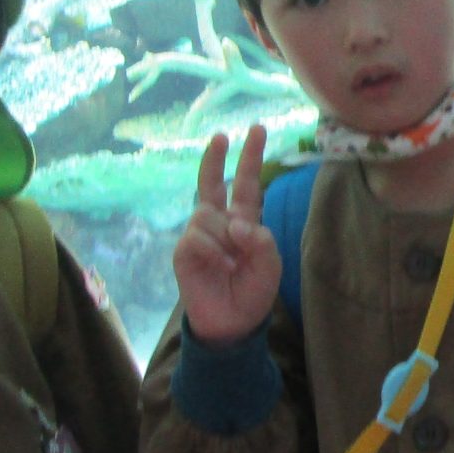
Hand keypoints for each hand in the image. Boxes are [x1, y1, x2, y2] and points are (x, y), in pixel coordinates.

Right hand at [174, 126, 281, 344]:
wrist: (232, 322)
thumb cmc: (252, 292)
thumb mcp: (270, 264)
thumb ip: (261, 239)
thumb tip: (234, 223)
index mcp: (244, 222)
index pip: (247, 184)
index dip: (251, 158)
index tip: (257, 130)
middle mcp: (219, 223)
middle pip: (214, 183)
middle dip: (217, 158)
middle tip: (221, 135)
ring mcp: (198, 234)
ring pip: (210, 216)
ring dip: (226, 239)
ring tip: (233, 265)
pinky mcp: (183, 250)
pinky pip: (199, 237)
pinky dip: (214, 252)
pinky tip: (221, 268)